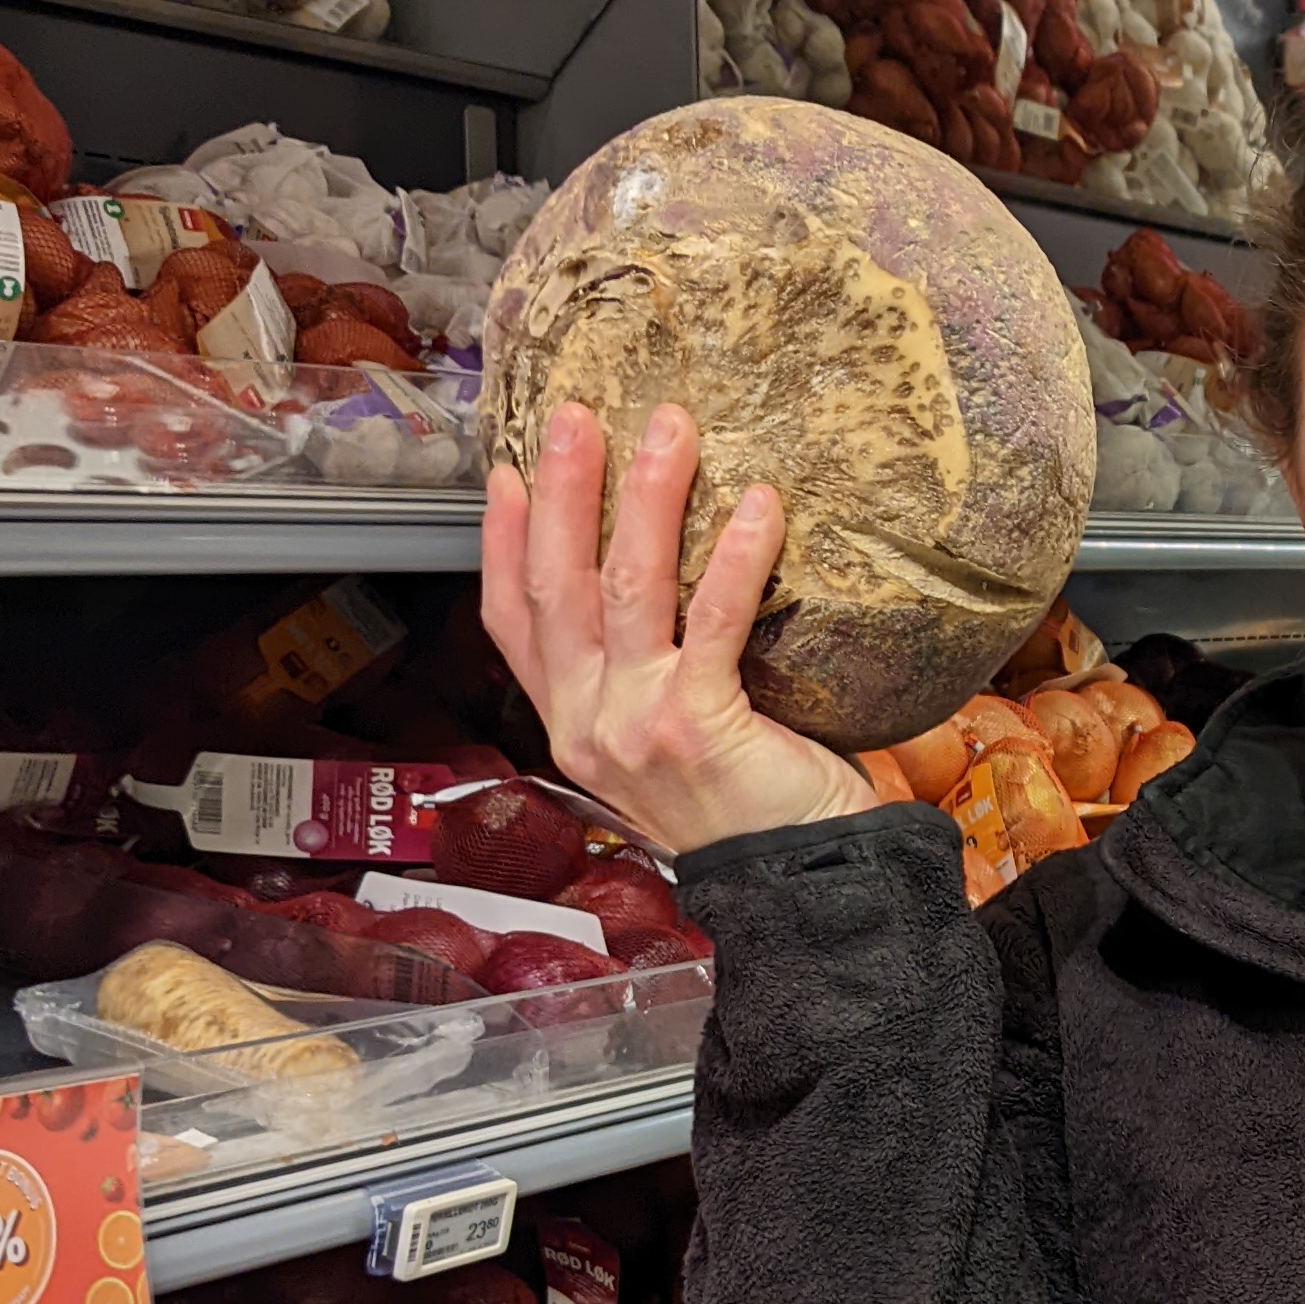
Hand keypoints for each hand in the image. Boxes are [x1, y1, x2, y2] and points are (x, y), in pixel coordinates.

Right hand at [480, 402, 873, 856]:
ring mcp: (637, 729)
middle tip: (577, 416)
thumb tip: (670, 576)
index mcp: (576, 727)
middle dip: (565, 493)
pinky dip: (732, 558)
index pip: (514, 624)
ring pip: (626, 591)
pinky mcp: (699, 728)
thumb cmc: (755, 809)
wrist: (801, 887)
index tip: (507, 473)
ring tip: (668, 429)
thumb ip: (652, 677)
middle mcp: (591, 726)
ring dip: (645, 500)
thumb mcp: (672, 742)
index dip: (503, 545)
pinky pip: (712, 622)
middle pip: (559, 589)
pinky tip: (757, 504)